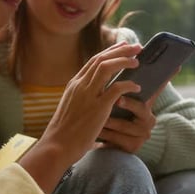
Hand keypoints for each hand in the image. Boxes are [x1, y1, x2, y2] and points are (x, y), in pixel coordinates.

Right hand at [19, 42, 142, 193]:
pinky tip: (137, 87)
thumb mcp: (71, 108)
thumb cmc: (64, 133)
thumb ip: (82, 98)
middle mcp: (80, 86)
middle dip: (121, 51)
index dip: (110, 52)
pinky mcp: (97, 108)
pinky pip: (116, 89)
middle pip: (102, 59)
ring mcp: (88, 95)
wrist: (57, 146)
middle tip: (136, 47)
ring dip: (124, 61)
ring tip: (138, 61)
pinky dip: (128, 84)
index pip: (94, 61)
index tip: (122, 46)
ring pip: (107, 68)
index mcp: (74, 85)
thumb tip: (96, 95)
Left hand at [96, 66, 181, 152]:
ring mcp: (142, 135)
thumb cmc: (109, 117)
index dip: (166, 77)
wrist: (101, 144)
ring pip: (125, 125)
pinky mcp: (133, 147)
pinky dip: (105, 134)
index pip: (157, 88)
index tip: (176, 66)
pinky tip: (96, 132)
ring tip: (98, 118)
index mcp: (146, 104)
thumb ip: (119, 84)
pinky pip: (118, 139)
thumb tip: (121, 51)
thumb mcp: (114, 101)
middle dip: (129, 104)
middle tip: (118, 100)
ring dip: (110, 120)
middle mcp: (148, 119)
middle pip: (141, 108)